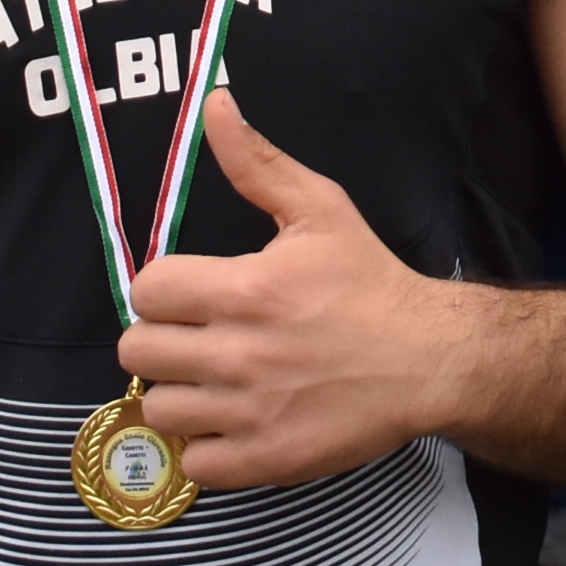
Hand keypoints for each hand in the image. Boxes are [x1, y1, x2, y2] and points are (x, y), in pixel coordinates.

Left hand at [120, 95, 472, 489]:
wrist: (429, 359)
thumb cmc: (369, 281)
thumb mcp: (321, 210)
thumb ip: (257, 164)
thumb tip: (214, 104)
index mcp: (246, 288)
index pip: (146, 290)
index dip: (164, 288)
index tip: (192, 294)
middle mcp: (240, 353)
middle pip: (136, 351)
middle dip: (163, 339)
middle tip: (199, 337)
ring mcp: (250, 412)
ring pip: (157, 407)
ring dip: (180, 394)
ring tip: (215, 381)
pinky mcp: (264, 460)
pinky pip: (193, 462)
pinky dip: (207, 445)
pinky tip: (234, 420)